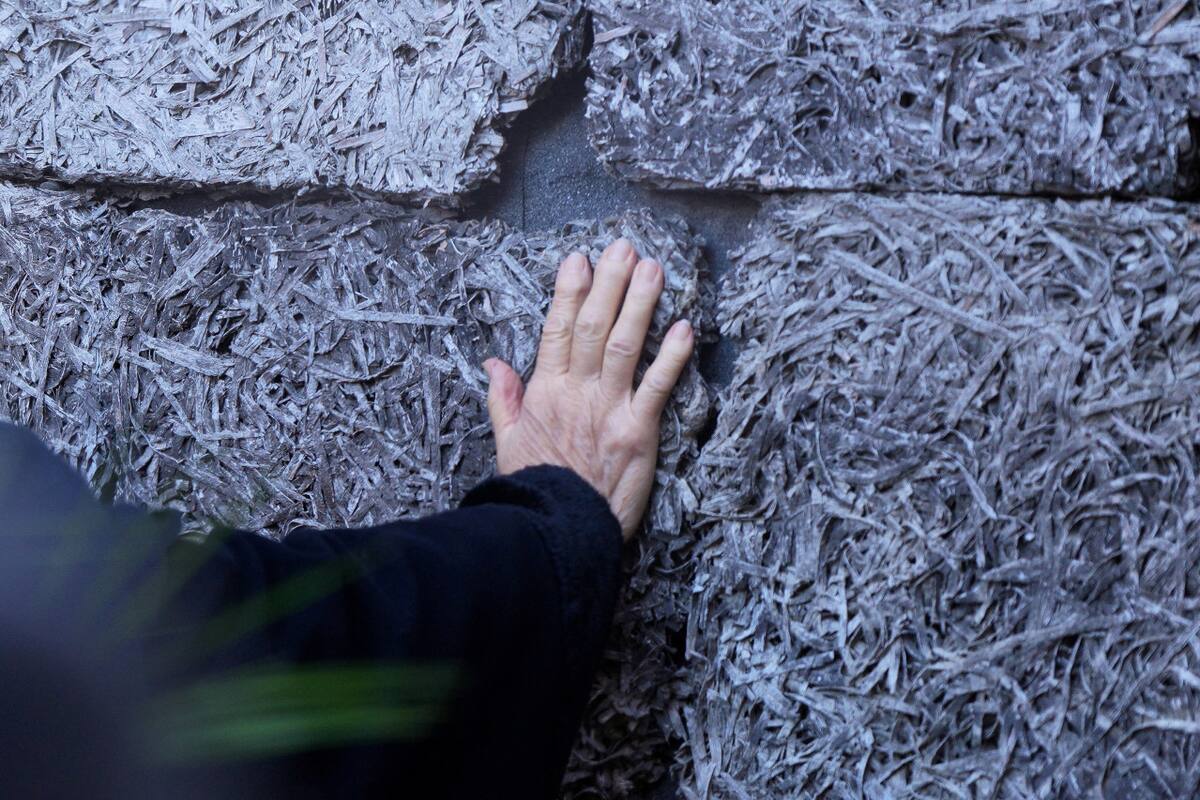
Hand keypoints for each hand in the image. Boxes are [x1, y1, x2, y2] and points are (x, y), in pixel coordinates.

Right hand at [483, 238, 694, 540]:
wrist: (557, 530)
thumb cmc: (535, 489)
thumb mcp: (508, 442)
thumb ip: (505, 399)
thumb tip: (494, 363)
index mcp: (546, 391)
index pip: (557, 329)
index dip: (569, 292)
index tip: (579, 260)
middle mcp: (578, 391)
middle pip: (593, 326)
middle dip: (609, 283)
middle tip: (623, 247)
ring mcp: (609, 408)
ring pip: (625, 344)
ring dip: (640, 303)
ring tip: (653, 268)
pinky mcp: (638, 431)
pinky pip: (658, 385)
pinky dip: (672, 355)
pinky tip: (685, 326)